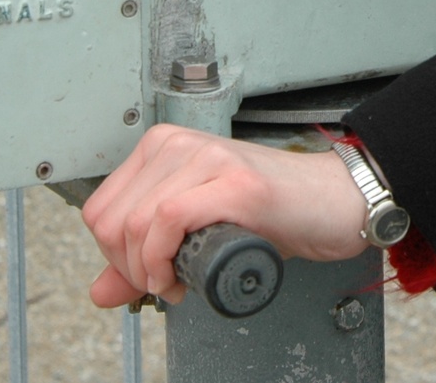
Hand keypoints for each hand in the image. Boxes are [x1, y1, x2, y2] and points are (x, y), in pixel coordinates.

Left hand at [80, 124, 370, 307]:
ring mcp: (206, 159)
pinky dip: (165, 261)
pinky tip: (183, 278)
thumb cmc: (273, 213)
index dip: (114, 258)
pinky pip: (168, 221)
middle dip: (129, 270)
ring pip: (136, 224)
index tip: (146, 275)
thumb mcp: (195, 232)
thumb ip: (146, 258)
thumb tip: (100, 290)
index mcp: (164, 147)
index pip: (100, 210)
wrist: (334, 201)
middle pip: (111, 222)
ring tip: (177, 283)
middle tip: (164, 284)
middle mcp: (179, 144)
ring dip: (149, 273)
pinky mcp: (233, 182)